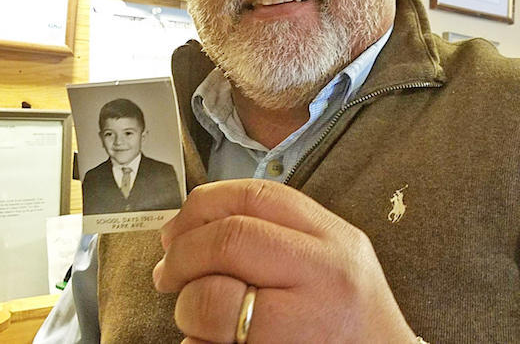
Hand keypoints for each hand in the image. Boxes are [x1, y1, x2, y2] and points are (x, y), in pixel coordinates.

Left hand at [153, 179, 416, 343]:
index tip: (176, 230)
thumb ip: (278, 235)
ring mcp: (308, 324)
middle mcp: (326, 274)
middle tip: (169, 274)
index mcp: (334, 239)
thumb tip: (193, 227)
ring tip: (195, 316)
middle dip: (183, 256)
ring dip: (187, 307)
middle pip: (230, 240)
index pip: (256, 196)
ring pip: (214, 300)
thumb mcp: (332, 260)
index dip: (201, 206)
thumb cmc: (350, 321)